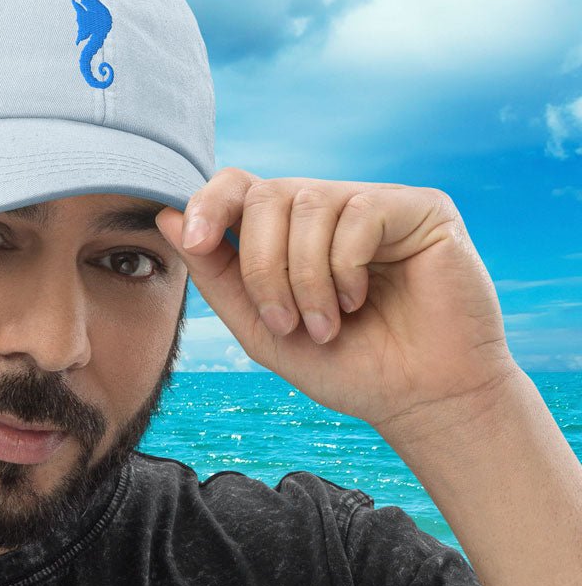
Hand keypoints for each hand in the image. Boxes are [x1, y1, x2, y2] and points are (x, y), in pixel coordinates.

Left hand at [154, 168, 521, 434]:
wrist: (415, 398)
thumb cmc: (343, 365)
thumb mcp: (261, 327)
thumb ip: (216, 275)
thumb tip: (167, 217)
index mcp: (288, 232)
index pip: (239, 186)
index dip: (209, 203)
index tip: (194, 240)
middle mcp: (329, 208)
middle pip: (265, 195)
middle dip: (260, 266)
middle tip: (283, 322)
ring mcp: (373, 203)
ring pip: (308, 203)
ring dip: (303, 278)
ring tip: (324, 325)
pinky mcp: (419, 208)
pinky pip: (358, 214)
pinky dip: (345, 268)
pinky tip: (359, 301)